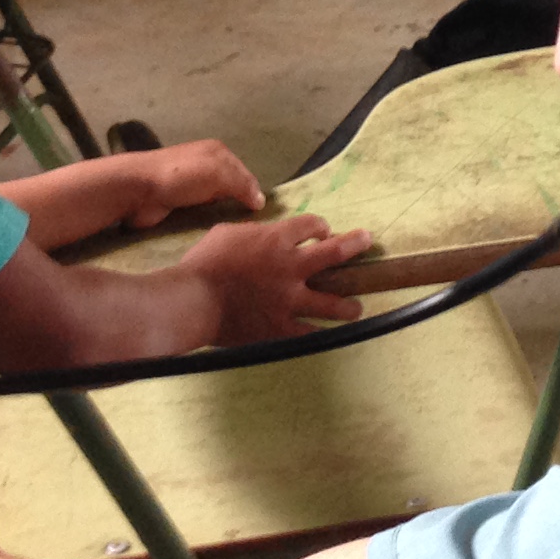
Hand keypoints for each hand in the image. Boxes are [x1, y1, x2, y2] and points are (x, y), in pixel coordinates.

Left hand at [115, 139, 264, 228]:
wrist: (139, 189)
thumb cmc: (182, 177)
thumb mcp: (218, 173)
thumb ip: (242, 184)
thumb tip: (262, 201)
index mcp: (217, 152)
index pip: (245, 173)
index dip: (254, 192)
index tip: (263, 216)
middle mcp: (206, 165)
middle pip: (232, 186)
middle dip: (240, 203)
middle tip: (252, 228)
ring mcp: (191, 183)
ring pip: (216, 200)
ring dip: (223, 213)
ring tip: (237, 233)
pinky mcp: (178, 201)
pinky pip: (201, 211)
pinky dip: (208, 220)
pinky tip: (215, 232)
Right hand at [176, 211, 371, 343]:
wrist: (193, 301)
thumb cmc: (204, 263)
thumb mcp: (228, 233)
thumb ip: (254, 232)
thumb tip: (264, 233)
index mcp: (277, 240)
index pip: (312, 225)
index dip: (321, 226)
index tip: (323, 232)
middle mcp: (291, 267)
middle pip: (334, 254)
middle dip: (355, 245)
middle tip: (367, 241)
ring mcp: (289, 300)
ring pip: (332, 303)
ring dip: (348, 304)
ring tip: (356, 307)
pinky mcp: (281, 327)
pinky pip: (309, 332)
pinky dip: (318, 332)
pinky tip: (325, 333)